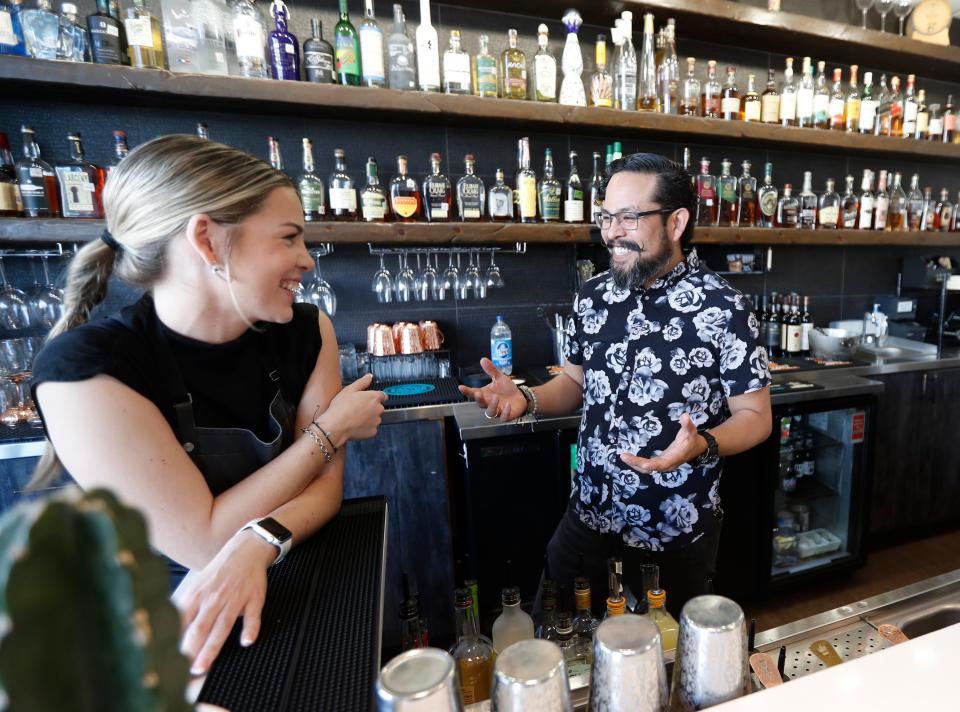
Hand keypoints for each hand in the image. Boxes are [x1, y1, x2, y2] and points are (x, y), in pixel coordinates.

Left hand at [173, 530, 276, 675]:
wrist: (245, 550)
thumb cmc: (219, 572)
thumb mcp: (196, 585)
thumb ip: (184, 608)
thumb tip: (167, 630)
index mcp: (197, 596)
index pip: (182, 623)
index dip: (175, 643)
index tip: (169, 662)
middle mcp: (214, 598)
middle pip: (200, 628)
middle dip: (191, 651)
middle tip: (184, 672)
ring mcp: (235, 599)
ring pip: (222, 626)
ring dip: (212, 647)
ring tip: (203, 666)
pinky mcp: (254, 598)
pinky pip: (252, 616)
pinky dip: (250, 628)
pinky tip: (246, 641)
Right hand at [316, 373, 385, 445]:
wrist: (336, 426)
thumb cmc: (341, 407)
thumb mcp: (350, 389)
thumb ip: (362, 382)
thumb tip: (369, 376)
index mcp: (374, 397)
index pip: (382, 395)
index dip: (375, 397)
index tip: (368, 399)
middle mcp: (378, 409)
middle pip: (378, 407)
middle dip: (370, 408)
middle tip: (357, 408)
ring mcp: (376, 421)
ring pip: (375, 418)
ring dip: (368, 418)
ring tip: (355, 417)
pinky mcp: (372, 431)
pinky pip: (371, 428)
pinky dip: (365, 427)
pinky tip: (356, 425)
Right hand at [457, 357, 526, 421]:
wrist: (520, 397)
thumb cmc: (507, 389)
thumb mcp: (499, 378)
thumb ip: (491, 370)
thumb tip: (483, 359)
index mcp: (485, 394)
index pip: (473, 393)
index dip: (467, 391)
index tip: (461, 387)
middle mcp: (489, 403)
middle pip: (480, 404)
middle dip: (478, 400)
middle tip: (478, 394)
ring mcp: (497, 410)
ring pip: (490, 412)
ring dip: (491, 406)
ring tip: (495, 398)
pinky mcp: (506, 416)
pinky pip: (503, 417)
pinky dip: (505, 412)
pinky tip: (508, 405)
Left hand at [619, 413, 706, 473]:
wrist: (695, 448)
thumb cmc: (692, 439)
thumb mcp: (691, 431)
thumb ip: (687, 424)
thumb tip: (685, 415)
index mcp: (675, 457)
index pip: (663, 463)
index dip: (654, 465)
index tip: (643, 464)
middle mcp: (668, 464)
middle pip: (651, 467)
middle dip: (637, 463)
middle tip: (624, 456)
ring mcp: (663, 465)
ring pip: (647, 469)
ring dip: (635, 464)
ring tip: (623, 457)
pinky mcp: (660, 463)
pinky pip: (647, 466)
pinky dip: (637, 464)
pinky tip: (628, 458)